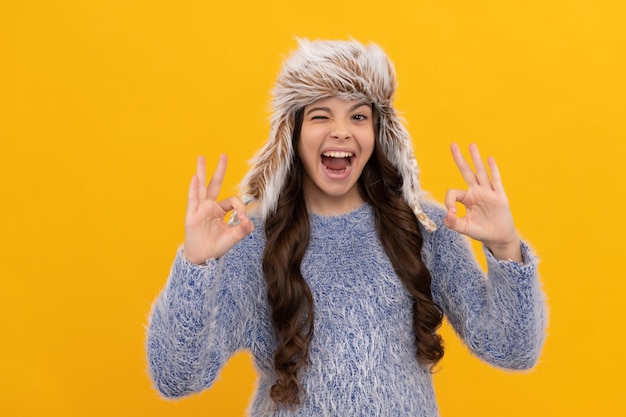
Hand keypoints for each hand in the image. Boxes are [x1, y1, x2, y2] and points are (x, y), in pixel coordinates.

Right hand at [183, 155, 253, 263]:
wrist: (202, 258)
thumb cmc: (216, 246)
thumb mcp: (234, 237)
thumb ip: (243, 229)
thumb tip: (249, 221)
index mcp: (220, 211)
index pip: (233, 201)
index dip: (241, 208)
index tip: (243, 220)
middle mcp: (210, 207)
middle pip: (215, 185)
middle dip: (220, 170)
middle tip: (224, 155)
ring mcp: (200, 209)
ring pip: (202, 187)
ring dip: (202, 172)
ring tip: (201, 157)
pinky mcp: (192, 215)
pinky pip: (193, 199)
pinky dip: (194, 188)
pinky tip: (195, 177)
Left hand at [444, 143, 521, 261]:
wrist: (498, 237)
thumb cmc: (480, 231)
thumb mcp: (464, 228)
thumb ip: (453, 223)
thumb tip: (447, 215)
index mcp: (466, 198)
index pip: (453, 192)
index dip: (449, 201)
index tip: (451, 213)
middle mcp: (476, 192)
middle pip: (466, 172)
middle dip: (459, 159)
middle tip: (453, 144)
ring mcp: (488, 193)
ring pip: (481, 172)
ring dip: (476, 159)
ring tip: (471, 145)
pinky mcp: (499, 196)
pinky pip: (496, 181)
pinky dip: (493, 170)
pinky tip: (489, 159)